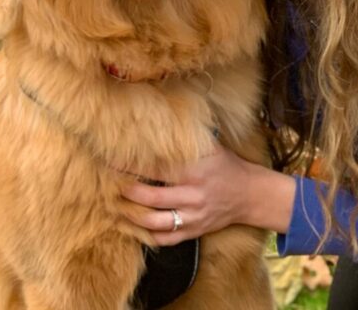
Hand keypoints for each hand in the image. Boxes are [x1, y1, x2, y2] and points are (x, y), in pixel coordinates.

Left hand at [120, 145, 294, 245]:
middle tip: (109, 184)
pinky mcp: (193, 232)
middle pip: (149, 197)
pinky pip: (164, 239)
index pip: (154, 168)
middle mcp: (192, 195)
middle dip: (125, 191)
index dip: (129, 165)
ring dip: (130, 215)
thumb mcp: (210, 146)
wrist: (248, 195)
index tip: (110, 160)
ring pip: (153, 222)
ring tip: (116, 205)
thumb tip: (158, 118)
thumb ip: (185, 137)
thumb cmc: (224, 166)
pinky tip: (133, 225)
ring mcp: (192, 216)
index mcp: (194, 170)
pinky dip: (146, 234)